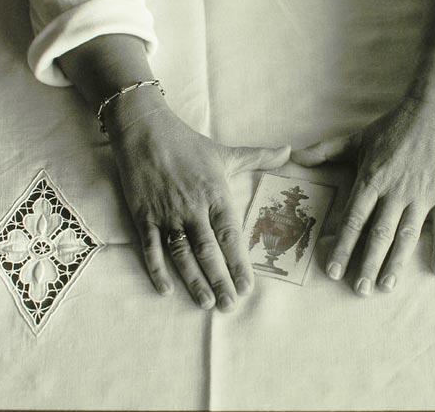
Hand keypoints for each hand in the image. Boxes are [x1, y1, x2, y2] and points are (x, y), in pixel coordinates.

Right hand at [110, 103, 289, 310]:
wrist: (144, 129)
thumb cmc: (187, 143)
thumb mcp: (226, 152)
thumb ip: (259, 157)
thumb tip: (291, 151)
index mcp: (215, 195)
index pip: (230, 235)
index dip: (239, 263)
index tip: (248, 287)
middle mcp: (192, 208)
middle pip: (208, 251)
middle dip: (220, 280)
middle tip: (229, 305)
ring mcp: (167, 214)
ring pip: (181, 254)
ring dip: (193, 280)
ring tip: (205, 303)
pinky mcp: (143, 216)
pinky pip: (150, 247)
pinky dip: (156, 269)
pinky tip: (166, 290)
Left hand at [292, 96, 434, 295]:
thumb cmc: (393, 125)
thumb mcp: (357, 138)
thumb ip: (325, 151)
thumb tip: (295, 156)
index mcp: (372, 179)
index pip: (353, 220)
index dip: (342, 246)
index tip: (333, 270)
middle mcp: (395, 191)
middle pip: (378, 233)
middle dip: (367, 263)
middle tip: (359, 289)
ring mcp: (422, 194)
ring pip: (407, 235)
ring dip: (396, 262)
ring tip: (386, 286)